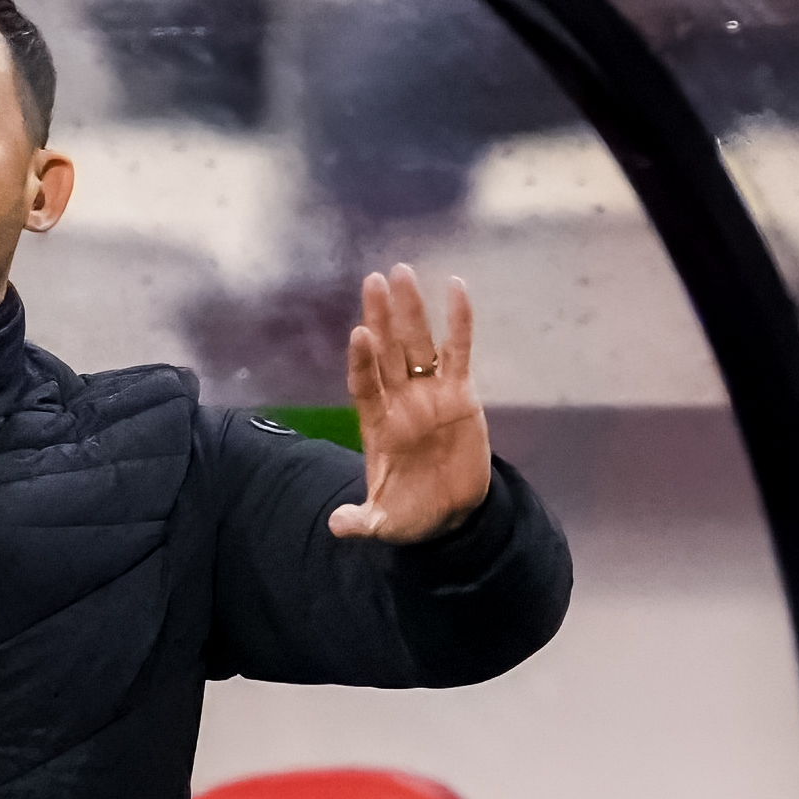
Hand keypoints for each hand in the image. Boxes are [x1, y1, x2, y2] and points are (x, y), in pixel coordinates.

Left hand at [330, 264, 491, 544]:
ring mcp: (429, 394)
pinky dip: (459, 322)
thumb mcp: (384, 521)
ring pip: (418, 344)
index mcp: (377, 424)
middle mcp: (399, 401)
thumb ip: (362, 521)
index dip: (362, 361)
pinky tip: (456, 288)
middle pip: (387, 352)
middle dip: (381, 317)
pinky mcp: (461, 394)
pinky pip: (458, 351)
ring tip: (402, 273)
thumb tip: (338, 526)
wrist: (449, 515)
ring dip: (411, 310)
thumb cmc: (410, 512)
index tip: (359, 333)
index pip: (365, 385)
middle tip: (374, 280)